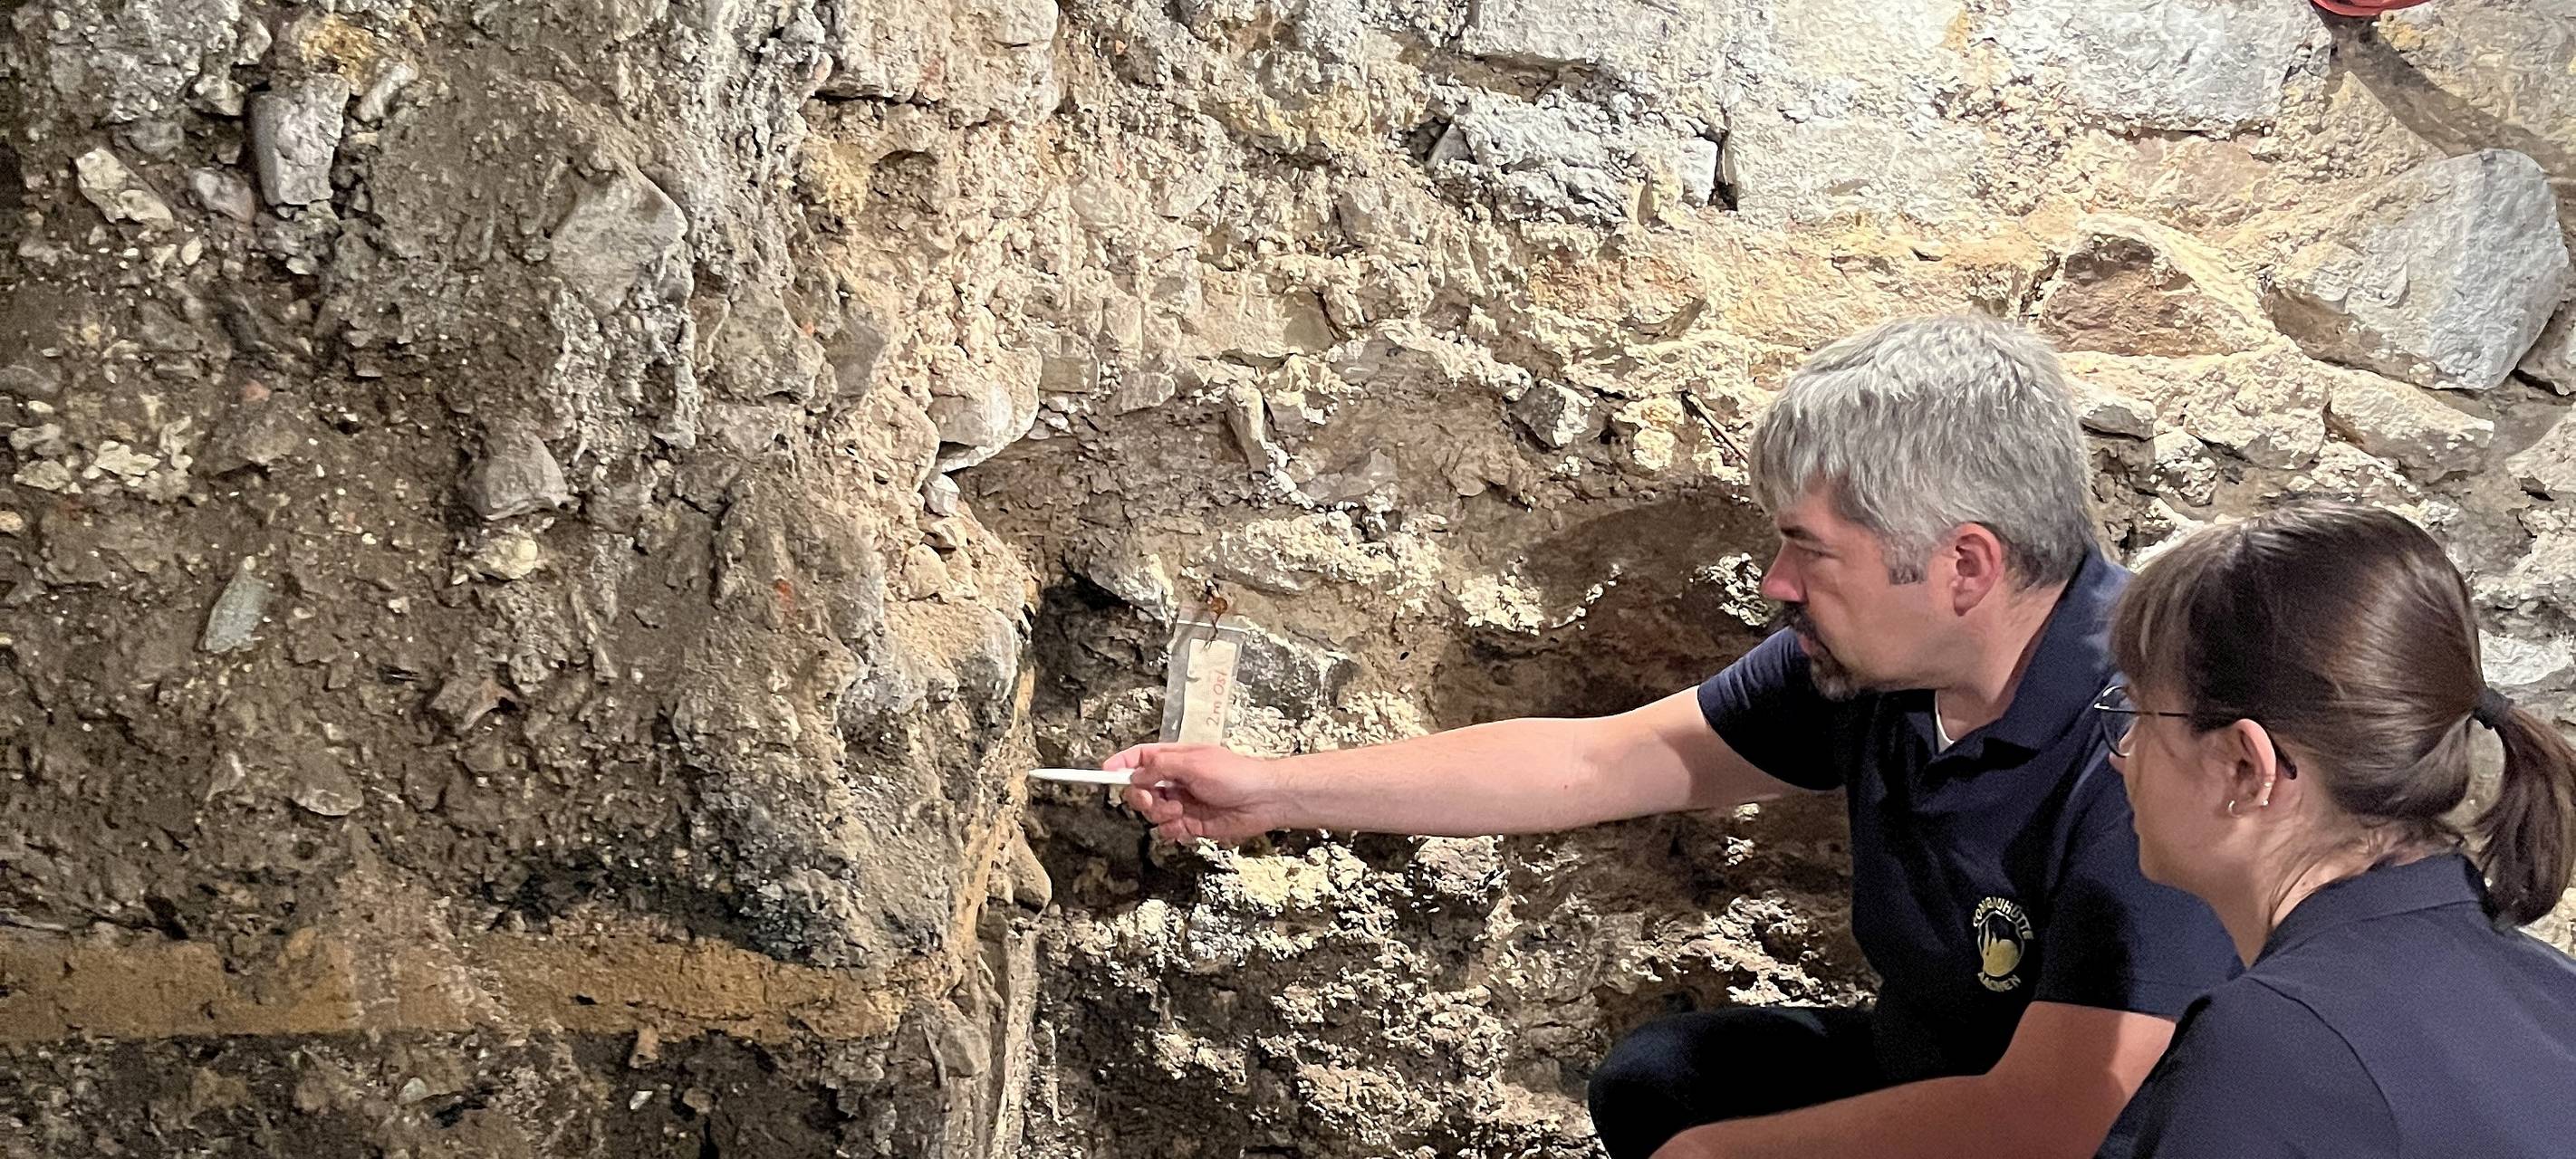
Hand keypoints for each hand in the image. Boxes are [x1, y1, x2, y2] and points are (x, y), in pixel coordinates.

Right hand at [1104, 743, 1292, 842]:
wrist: (1263, 801)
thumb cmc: (1236, 775)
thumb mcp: (1193, 764)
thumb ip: (1160, 768)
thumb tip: (1135, 775)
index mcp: (1175, 759)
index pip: (1139, 758)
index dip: (1120, 764)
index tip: (1104, 773)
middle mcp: (1176, 780)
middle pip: (1140, 789)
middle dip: (1141, 797)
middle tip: (1154, 800)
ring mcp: (1182, 802)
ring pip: (1152, 812)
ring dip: (1160, 815)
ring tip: (1179, 812)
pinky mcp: (1191, 824)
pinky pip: (1166, 830)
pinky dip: (1170, 830)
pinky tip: (1185, 826)